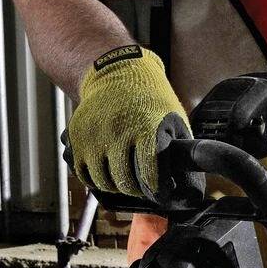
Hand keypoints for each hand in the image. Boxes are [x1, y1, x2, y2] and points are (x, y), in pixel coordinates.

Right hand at [66, 44, 189, 198]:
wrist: (116, 73)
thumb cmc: (150, 99)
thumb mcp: (173, 119)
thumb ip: (179, 151)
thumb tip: (189, 185)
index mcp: (147, 128)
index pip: (151, 174)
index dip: (157, 190)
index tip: (160, 194)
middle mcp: (118, 133)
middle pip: (125, 182)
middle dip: (137, 191)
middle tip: (143, 188)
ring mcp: (95, 136)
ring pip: (103, 181)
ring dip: (115, 186)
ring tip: (124, 179)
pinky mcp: (77, 138)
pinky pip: (84, 174)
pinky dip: (95, 179)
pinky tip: (106, 172)